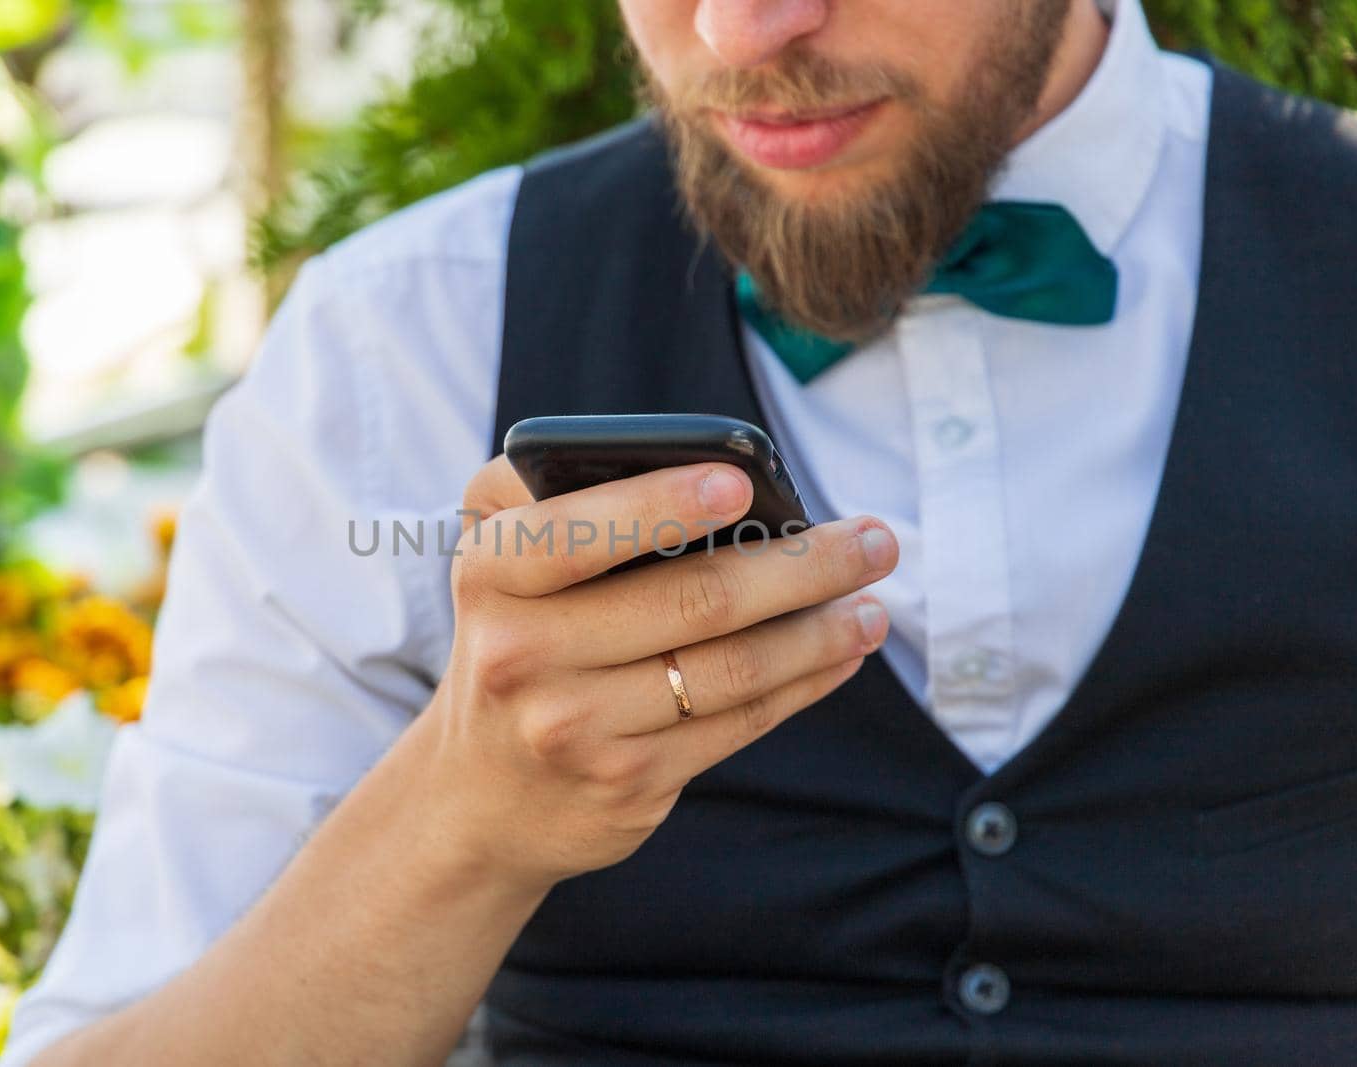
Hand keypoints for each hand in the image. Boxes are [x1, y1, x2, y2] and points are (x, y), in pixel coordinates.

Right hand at [415, 455, 897, 893]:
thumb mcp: (498, 560)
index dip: (658, 507)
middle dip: (801, 566)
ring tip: (872, 602)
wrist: (482, 795)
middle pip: (690, 602)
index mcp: (491, 577)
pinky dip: (803, 683)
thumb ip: (553, 495)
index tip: (739, 484)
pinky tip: (840, 655)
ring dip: (820, 632)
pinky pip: (737, 723)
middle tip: (873, 539)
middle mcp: (522, 656)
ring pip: (730, 670)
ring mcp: (576, 729)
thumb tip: (693, 468)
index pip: (575, 536)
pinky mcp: (627, 784)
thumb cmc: (517, 638)